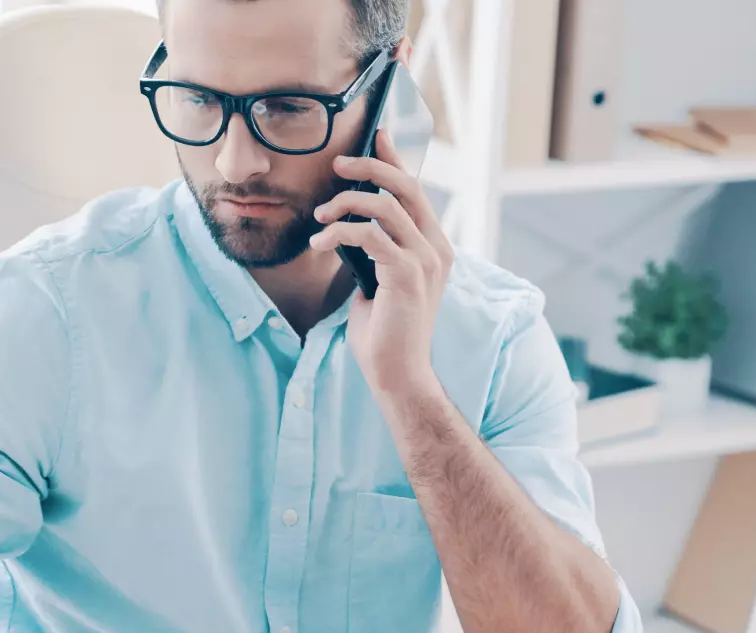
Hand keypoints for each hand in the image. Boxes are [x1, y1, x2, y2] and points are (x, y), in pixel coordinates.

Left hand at [309, 129, 453, 396]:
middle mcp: (436, 248)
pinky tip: (319, 244)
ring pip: (385, 206)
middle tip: (337, 165)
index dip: (396, 160)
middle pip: (407, 186)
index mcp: (434, 247)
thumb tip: (350, 226)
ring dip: (345, 203)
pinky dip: (338, 233)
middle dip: (370, 168)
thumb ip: (376, 252)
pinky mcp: (407, 274)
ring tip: (318, 217)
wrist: (397, 373)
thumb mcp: (380, 281)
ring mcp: (425, 260)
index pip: (415, 191)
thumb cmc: (385, 333)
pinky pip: (369, 235)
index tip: (376, 136)